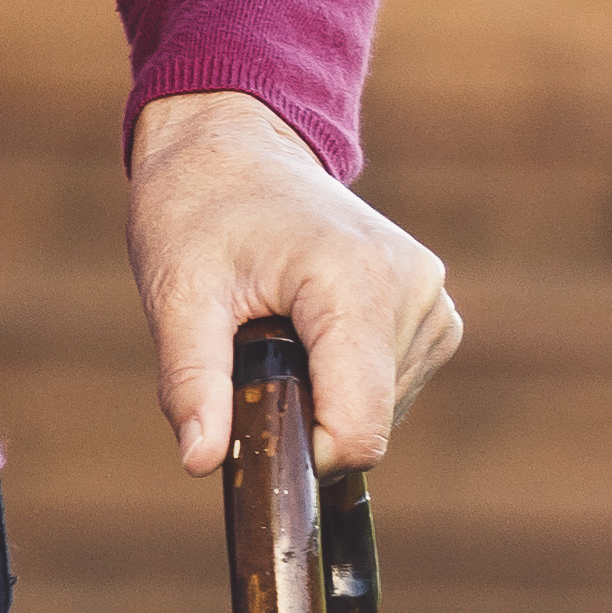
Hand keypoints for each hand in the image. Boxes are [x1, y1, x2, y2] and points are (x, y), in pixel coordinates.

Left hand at [127, 89, 455, 473]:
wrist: (235, 148)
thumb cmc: (198, 211)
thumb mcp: (176, 293)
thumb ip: (191, 382)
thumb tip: (201, 464)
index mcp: (358, 284)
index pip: (358, 428)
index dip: (300, 450)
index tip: (248, 422)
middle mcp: (415, 291)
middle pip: (367, 423)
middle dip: (302, 412)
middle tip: (247, 350)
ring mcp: (434, 301)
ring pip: (382, 411)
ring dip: (321, 393)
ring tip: (275, 328)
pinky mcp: (435, 313)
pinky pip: (392, 386)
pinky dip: (342, 379)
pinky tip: (304, 328)